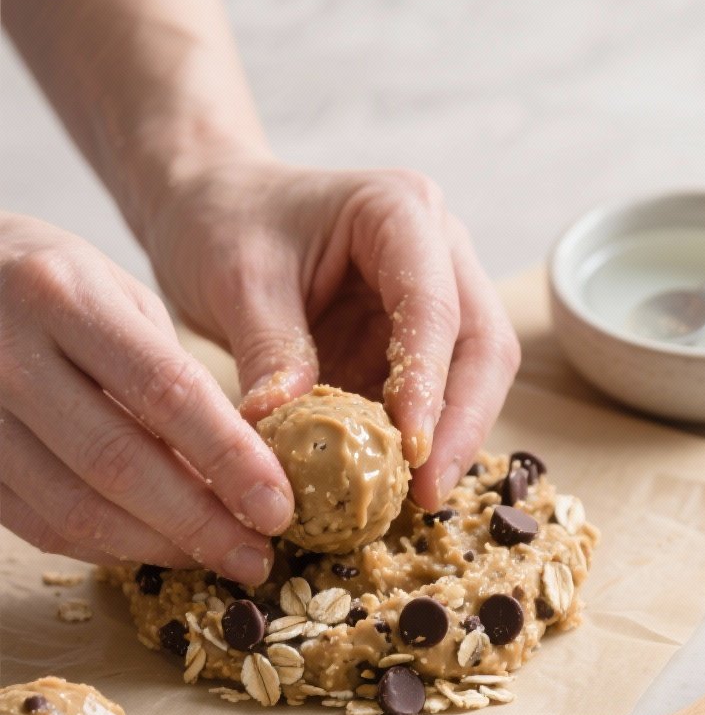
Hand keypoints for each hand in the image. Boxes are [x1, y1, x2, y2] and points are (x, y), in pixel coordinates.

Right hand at [0, 215, 293, 580]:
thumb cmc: (56, 286)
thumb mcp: (121, 296)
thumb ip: (173, 376)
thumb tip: (241, 471)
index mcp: (63, 297)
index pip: (164, 392)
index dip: (228, 458)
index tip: (277, 506)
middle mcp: (9, 355)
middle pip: (118, 462)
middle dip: (199, 522)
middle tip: (254, 556)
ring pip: (75, 508)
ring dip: (156, 547)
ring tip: (214, 557)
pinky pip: (41, 526)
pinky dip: (105, 546)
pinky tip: (152, 548)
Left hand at [145, 156, 519, 509]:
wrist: (210, 212)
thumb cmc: (223, 222)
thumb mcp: (238, 279)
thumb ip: (271, 349)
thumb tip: (284, 429)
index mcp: (400, 211)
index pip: (433, 306)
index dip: (429, 383)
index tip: (413, 449)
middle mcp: (436, 253)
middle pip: (483, 346)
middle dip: (462, 424)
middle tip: (429, 493)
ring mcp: (430, 301)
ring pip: (470, 380)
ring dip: (445, 442)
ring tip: (407, 503)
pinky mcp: (406, 346)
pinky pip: (428, 402)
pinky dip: (411, 446)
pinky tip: (385, 486)